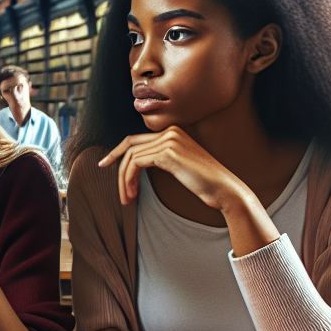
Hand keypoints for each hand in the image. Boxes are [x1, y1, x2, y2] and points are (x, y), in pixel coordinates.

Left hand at [98, 126, 248, 210]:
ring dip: (123, 180)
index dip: (117, 152)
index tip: (105, 164)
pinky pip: (136, 163)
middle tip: (116, 187)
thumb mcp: (178, 164)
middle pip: (130, 145)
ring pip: (131, 157)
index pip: (136, 139)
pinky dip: (129, 180)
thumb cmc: (203, 182)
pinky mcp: (168, 153)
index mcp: (173, 131)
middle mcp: (170, 131)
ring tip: (127, 198)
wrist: (224, 190)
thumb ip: (159, 157)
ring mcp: (169, 141)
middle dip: (116, 165)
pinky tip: (133, 194)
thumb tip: (134, 163)